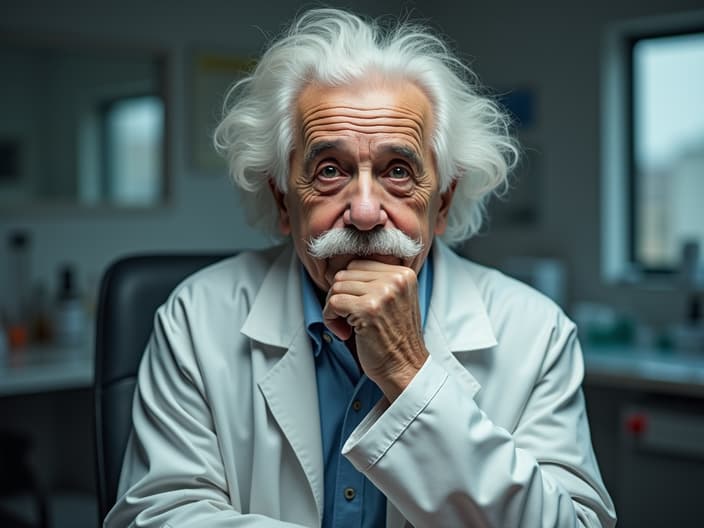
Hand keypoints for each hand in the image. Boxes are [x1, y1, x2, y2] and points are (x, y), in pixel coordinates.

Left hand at [323, 259, 427, 400]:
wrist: (406, 368)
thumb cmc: (396, 339)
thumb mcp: (396, 300)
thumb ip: (377, 282)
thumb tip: (342, 272)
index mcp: (403, 274)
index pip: (358, 265)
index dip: (350, 286)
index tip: (355, 306)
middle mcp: (395, 280)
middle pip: (345, 274)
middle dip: (340, 297)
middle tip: (348, 317)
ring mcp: (382, 293)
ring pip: (336, 287)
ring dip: (334, 309)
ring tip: (348, 326)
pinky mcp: (367, 309)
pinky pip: (333, 303)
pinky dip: (331, 320)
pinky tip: (344, 332)